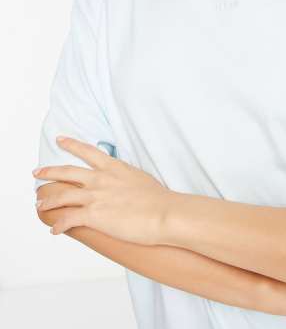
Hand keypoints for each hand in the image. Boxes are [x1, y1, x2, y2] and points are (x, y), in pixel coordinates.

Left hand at [32, 136, 174, 244]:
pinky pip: (68, 219)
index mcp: (113, 167)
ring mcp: (95, 196)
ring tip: (40, 204)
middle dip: (49, 171)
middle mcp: (101, 179)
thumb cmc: (158, 199)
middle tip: (37, 172)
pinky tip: (54, 230)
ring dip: (48, 201)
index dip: (71, 144)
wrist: (163, 212)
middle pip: (67, 172)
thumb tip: (123, 181)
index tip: (60, 139)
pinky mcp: (94, 215)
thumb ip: (125, 177)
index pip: (87, 151)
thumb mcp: (140, 178)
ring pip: (62, 196)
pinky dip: (58, 225)